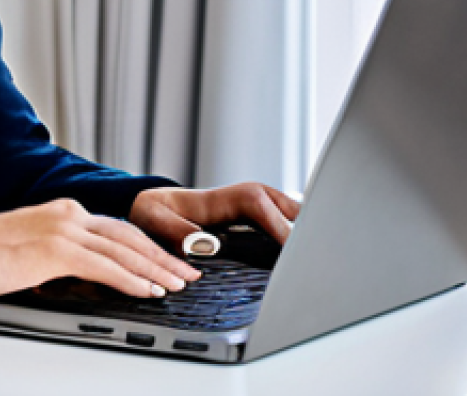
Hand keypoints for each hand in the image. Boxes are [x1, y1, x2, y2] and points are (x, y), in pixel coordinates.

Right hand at [0, 198, 200, 298]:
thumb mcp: (29, 250)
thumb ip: (59, 256)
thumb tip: (84, 279)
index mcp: (63, 212)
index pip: (116, 230)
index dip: (147, 247)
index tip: (169, 261)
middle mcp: (68, 214)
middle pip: (129, 235)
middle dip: (163, 256)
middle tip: (189, 273)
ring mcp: (62, 229)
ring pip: (123, 249)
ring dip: (155, 269)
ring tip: (178, 285)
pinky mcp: (55, 249)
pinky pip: (104, 266)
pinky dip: (131, 278)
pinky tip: (148, 290)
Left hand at [129, 182, 300, 249]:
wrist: (153, 206)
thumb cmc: (155, 212)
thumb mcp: (157, 220)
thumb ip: (178, 232)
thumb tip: (206, 244)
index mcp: (226, 197)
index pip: (261, 206)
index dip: (280, 229)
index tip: (293, 255)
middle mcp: (248, 198)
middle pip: (288, 209)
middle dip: (304, 232)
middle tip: (313, 266)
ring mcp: (257, 207)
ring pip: (293, 217)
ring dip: (302, 237)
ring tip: (311, 268)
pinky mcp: (260, 219)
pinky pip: (286, 226)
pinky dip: (294, 241)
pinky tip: (297, 264)